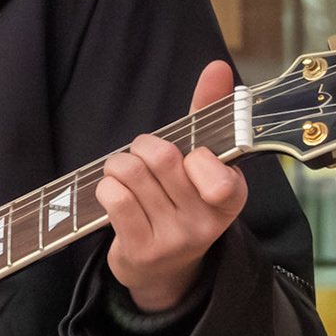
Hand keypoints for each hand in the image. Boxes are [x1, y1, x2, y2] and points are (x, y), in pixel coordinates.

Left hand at [96, 61, 248, 311]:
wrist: (163, 268)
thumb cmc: (179, 201)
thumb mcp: (198, 160)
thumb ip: (208, 112)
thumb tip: (217, 66)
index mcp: (230, 194)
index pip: (212, 161)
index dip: (190, 152)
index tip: (187, 160)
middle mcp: (208, 220)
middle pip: (160, 157)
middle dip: (141, 149)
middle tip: (143, 162)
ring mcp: (176, 238)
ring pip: (131, 173)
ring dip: (118, 167)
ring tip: (126, 178)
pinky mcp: (142, 250)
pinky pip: (112, 197)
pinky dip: (105, 188)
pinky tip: (114, 198)